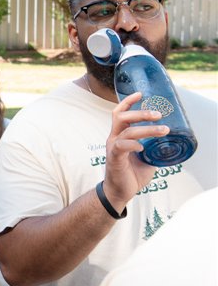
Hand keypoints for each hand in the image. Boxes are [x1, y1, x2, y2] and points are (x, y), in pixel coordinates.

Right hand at [103, 91, 167, 207]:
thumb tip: (171, 141)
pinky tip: (143, 148)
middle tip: (158, 114)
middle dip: (141, 113)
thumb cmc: (132, 174)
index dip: (128, 102)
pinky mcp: (114, 158)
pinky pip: (121, 147)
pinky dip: (133, 145)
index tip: (140, 93)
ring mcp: (113, 148)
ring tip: (163, 130)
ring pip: (127, 131)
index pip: (119, 113)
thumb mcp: (147, 157)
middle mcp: (114, 138)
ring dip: (146, 129)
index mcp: (120, 135)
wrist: (120, 191)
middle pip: (121, 117)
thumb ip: (154, 147)